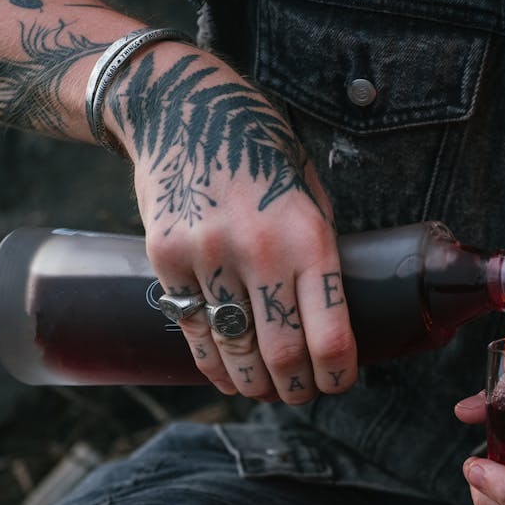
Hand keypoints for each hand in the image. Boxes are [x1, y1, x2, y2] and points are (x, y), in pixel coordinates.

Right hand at [109, 41, 355, 401]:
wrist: (186, 110)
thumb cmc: (264, 156)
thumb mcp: (312, 197)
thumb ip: (320, 258)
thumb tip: (333, 326)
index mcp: (309, 238)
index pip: (330, 335)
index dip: (337, 375)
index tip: (338, 383)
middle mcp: (259, 251)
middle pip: (281, 355)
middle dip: (296, 389)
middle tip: (300, 394)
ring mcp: (207, 255)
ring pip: (234, 350)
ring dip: (254, 386)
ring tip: (265, 391)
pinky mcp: (166, 258)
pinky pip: (192, 329)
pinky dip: (212, 363)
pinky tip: (226, 375)